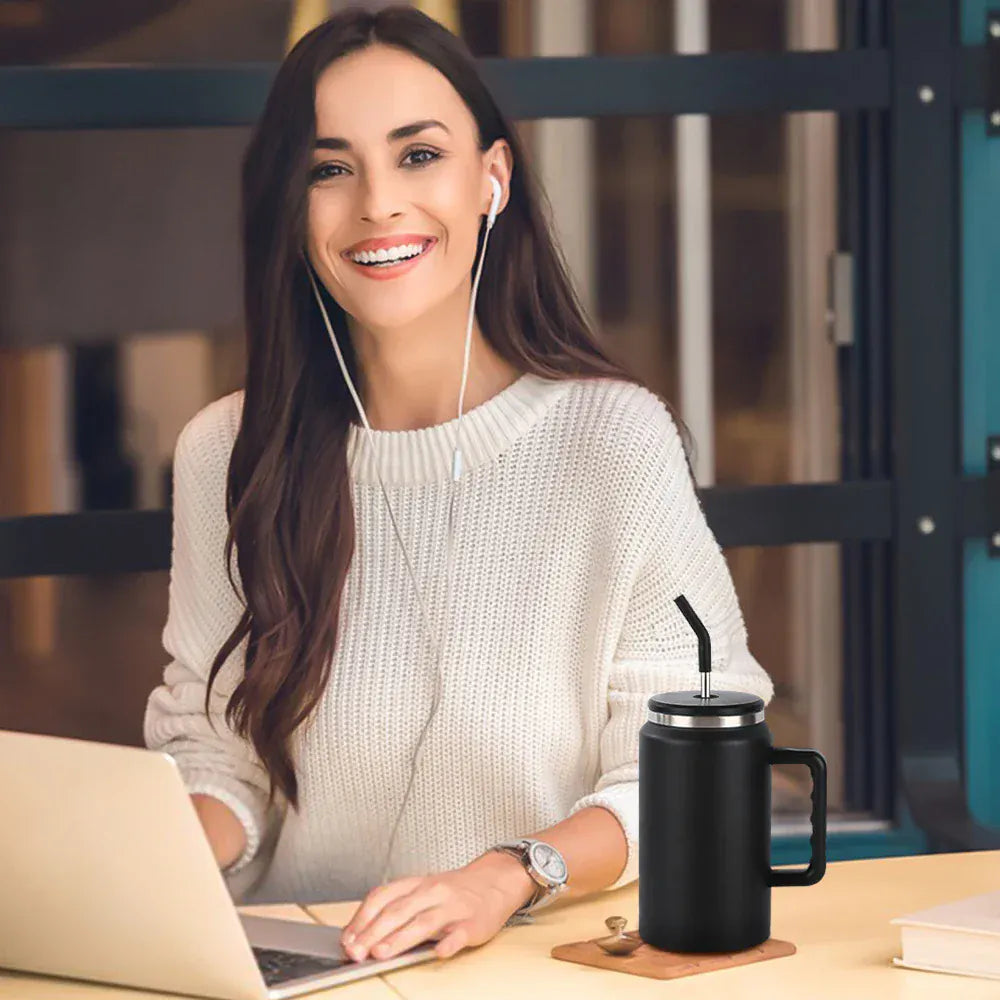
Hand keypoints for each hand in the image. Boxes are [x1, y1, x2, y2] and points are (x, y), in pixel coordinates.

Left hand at [340, 851, 535, 961]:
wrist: (494, 881)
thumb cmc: (453, 890)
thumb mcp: (423, 890)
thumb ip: (397, 907)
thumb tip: (362, 933)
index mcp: (417, 884)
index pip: (383, 897)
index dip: (362, 918)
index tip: (347, 938)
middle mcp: (432, 892)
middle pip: (398, 911)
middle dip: (373, 932)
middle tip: (356, 952)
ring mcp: (453, 907)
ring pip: (423, 922)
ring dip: (400, 938)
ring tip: (381, 953)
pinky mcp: (473, 923)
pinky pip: (459, 933)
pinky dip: (448, 943)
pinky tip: (439, 952)